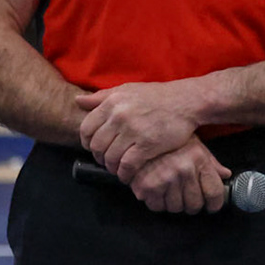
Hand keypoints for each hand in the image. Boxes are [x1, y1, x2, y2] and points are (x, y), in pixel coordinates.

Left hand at [76, 78, 207, 181]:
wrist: (187, 101)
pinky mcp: (148, 145)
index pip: (86, 129)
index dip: (87, 142)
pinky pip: (127, 165)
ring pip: (110, 157)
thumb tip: (77, 101)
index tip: (95, 147)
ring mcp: (134, 131)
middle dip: (99, 157)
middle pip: (97, 146)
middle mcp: (120, 116)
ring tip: (117, 168)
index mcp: (112, 103)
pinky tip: (127, 175)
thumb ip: (102, 96)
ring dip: (111, 167)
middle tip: (106, 160)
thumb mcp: (128, 89)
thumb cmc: (157, 96)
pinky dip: (124, 173)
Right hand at [128, 138, 230, 213]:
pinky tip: (158, 192)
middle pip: (195, 204)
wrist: (143, 132)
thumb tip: (225, 175)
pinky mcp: (146, 186)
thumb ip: (211, 163)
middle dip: (193, 204)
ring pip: (176, 208)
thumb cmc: (172, 142)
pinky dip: (158, 203)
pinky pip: (157, 206)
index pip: (214, 192)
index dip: (215, 204)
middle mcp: (184, 170)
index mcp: (199, 160)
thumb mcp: (196, 147)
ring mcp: (165, 179)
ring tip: (171, 192)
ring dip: (175, 204)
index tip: (212, 206)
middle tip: (188, 198)